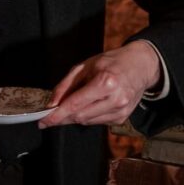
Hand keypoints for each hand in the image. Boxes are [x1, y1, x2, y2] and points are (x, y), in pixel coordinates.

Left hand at [39, 42, 161, 127]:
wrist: (141, 66)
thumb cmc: (111, 62)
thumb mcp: (85, 66)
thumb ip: (66, 85)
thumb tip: (52, 104)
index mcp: (106, 82)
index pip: (75, 104)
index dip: (56, 115)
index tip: (43, 121)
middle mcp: (116, 99)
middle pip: (80, 116)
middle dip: (63, 116)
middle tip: (51, 113)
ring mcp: (121, 111)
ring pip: (87, 121)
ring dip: (75, 116)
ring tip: (75, 102)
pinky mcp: (122, 118)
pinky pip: (97, 122)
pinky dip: (88, 115)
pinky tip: (92, 103)